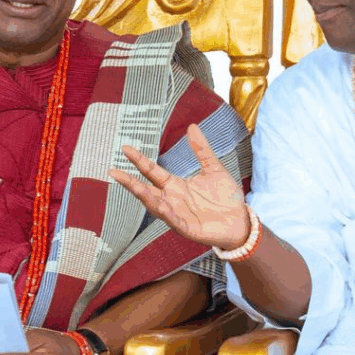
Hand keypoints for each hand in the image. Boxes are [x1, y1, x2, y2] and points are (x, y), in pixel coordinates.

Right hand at [109, 123, 249, 250]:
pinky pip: (174, 221)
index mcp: (176, 185)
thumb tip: (192, 126)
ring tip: (133, 186)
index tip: (125, 148)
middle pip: (146, 189)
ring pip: (156, 205)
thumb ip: (201, 150)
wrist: (241, 221)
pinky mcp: (187, 228)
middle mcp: (172, 199)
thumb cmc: (226, 197)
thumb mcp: (213, 168)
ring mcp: (178, 215)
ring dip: (144, 196)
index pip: (152, 171)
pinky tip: (159, 205)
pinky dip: (166, 213)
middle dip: (130, 182)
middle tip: (113, 171)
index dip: (140, 161)